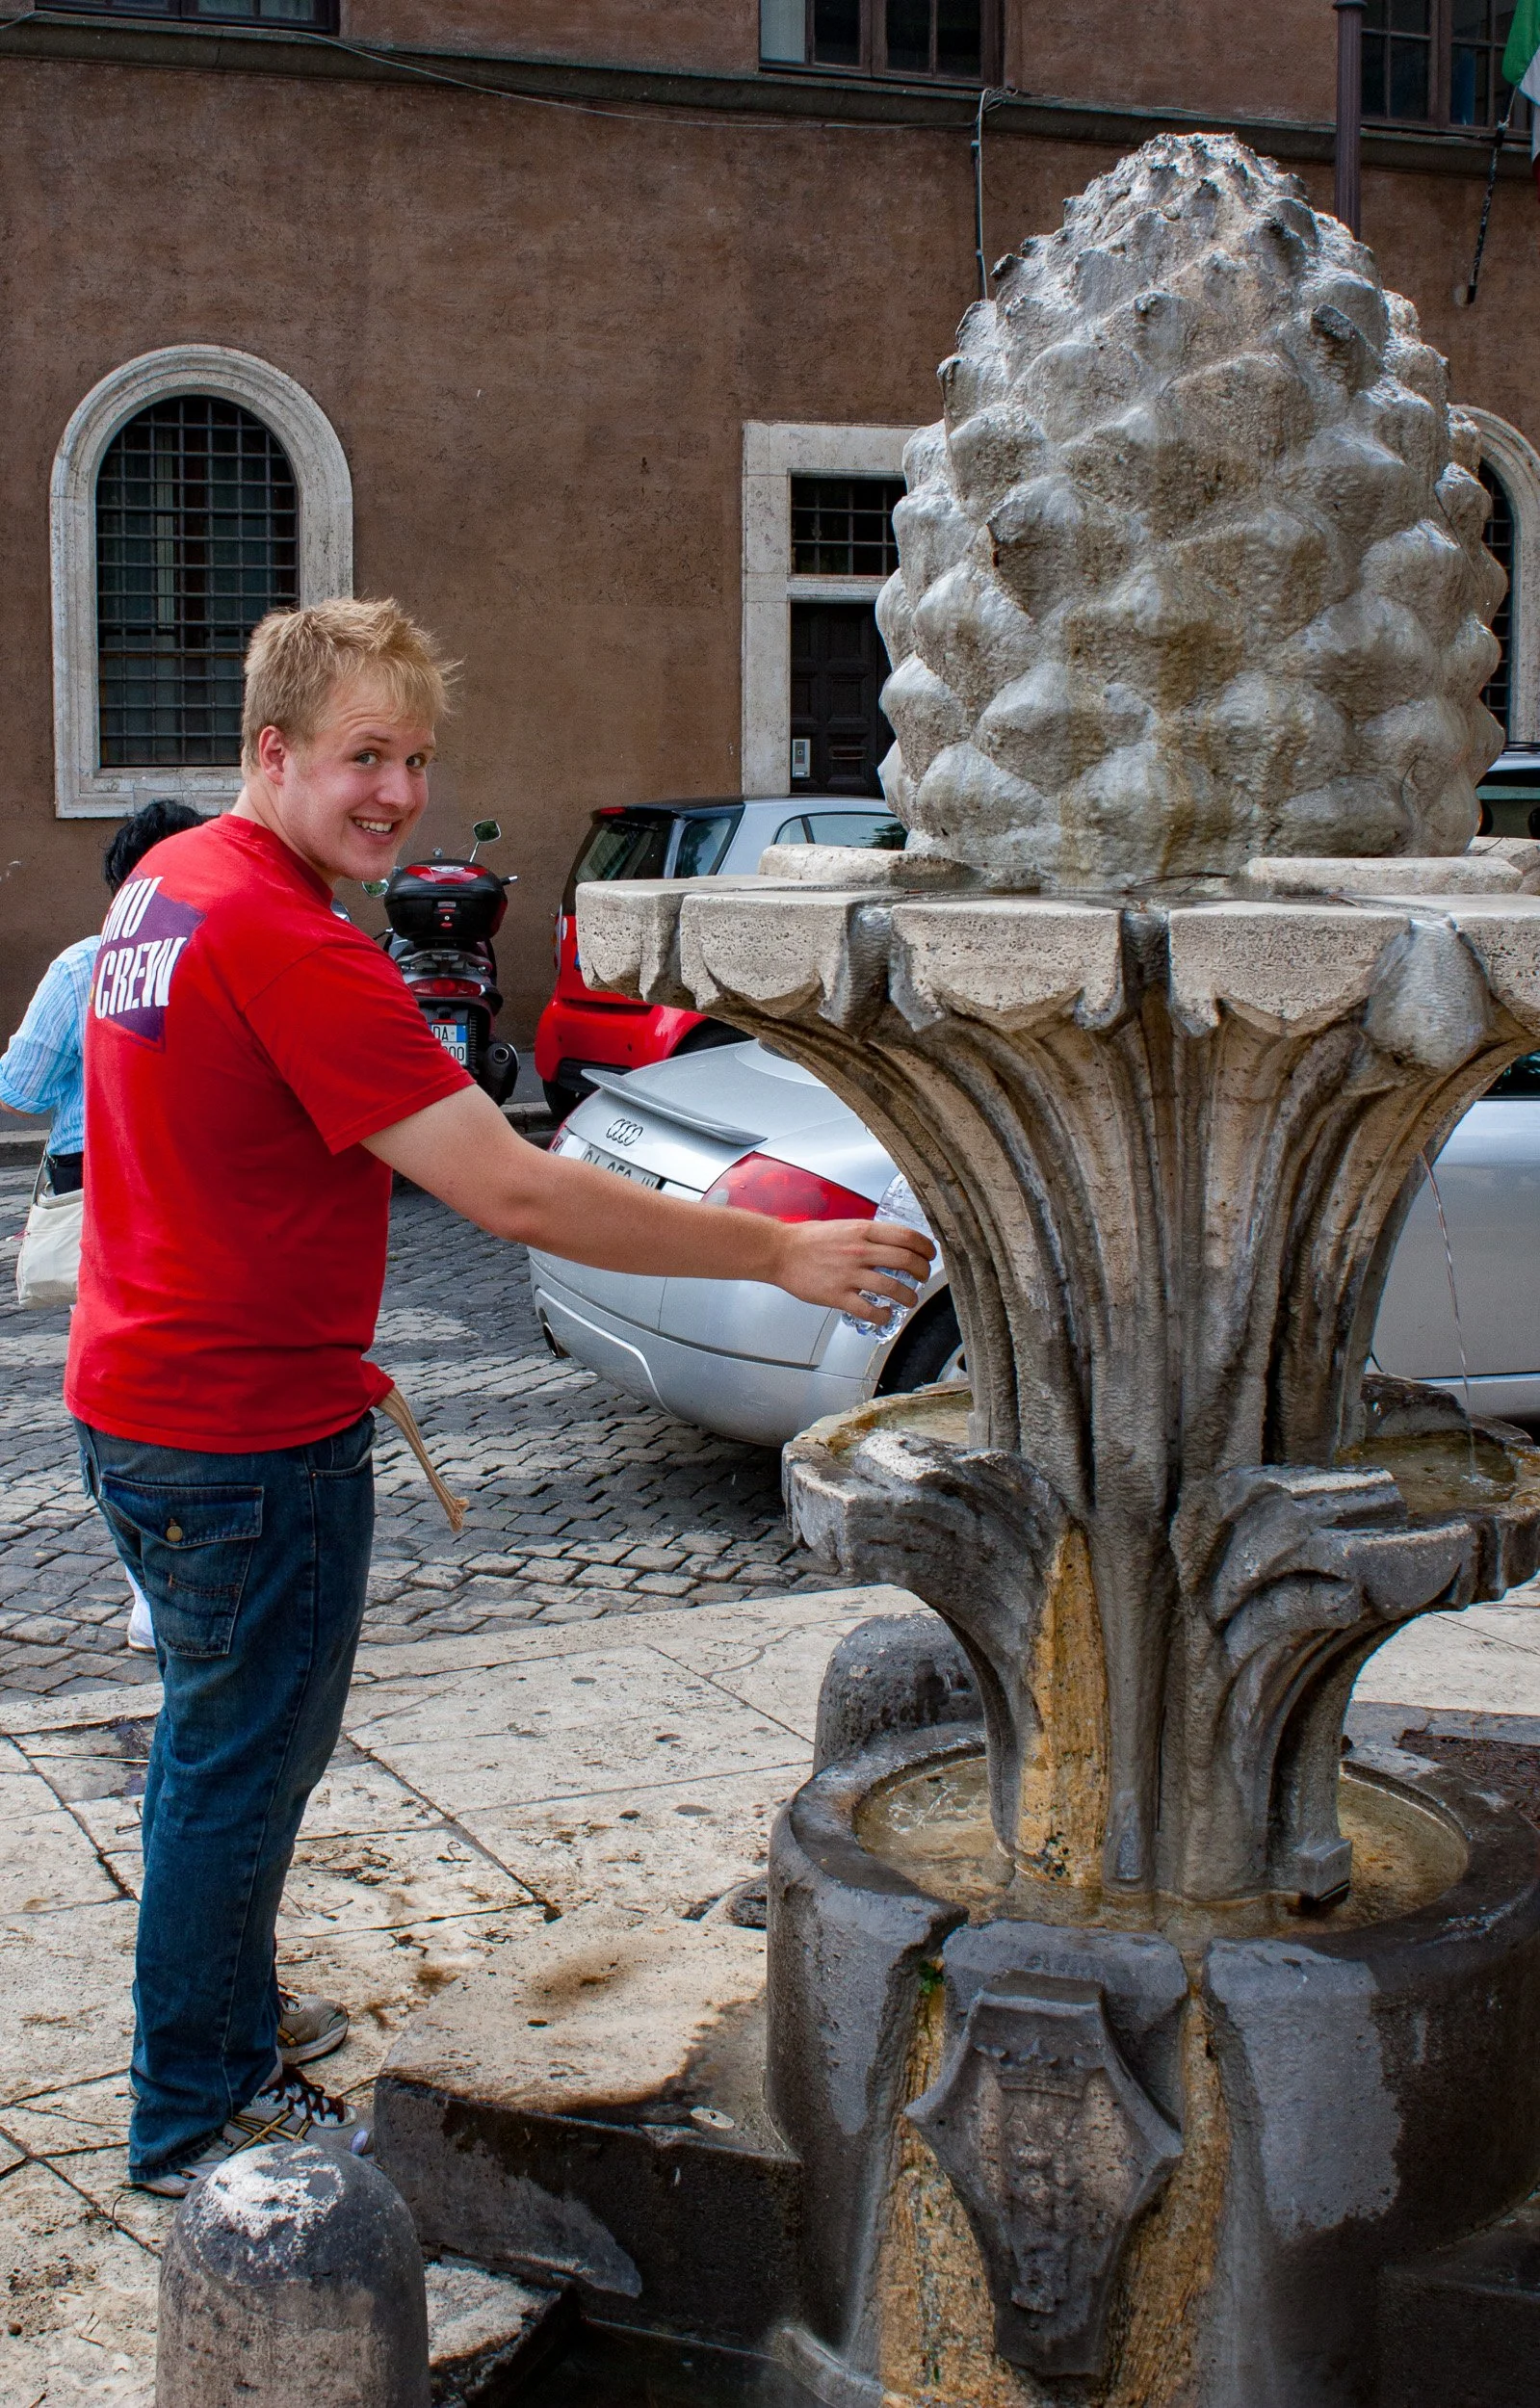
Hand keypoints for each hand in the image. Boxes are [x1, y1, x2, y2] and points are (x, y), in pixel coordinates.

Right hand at [769, 1217, 935, 1320]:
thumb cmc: (809, 1239)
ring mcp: (849, 1274)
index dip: (925, 1248)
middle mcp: (859, 1251)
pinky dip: (883, 1315)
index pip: (907, 1237)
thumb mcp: (844, 1226)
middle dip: (922, 1272)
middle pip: (906, 1261)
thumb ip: (868, 1234)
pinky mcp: (837, 1295)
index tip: (929, 1255)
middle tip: (923, 1277)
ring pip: (893, 1287)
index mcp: (862, 1231)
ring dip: (909, 1296)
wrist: (780, 1252)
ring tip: (910, 1299)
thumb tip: (892, 1242)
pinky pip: (869, 1310)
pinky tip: (885, 1315)